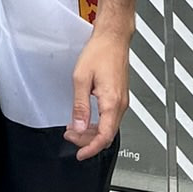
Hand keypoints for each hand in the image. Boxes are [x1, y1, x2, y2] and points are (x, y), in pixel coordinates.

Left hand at [65, 27, 130, 161]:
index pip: (104, 136)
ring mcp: (122, 101)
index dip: (91, 149)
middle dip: (88, 141)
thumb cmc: (100, 52)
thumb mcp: (81, 79)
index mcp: (112, 102)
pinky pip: (110, 118)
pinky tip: (85, 119)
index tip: (80, 154)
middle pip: (107, 135)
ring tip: (74, 128)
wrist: (113, 38)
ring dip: (92, 132)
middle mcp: (120, 104)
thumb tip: (78, 126)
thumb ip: (80, 106)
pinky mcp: (120, 97)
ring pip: (109, 128)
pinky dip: (97, 123)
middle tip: (70, 136)